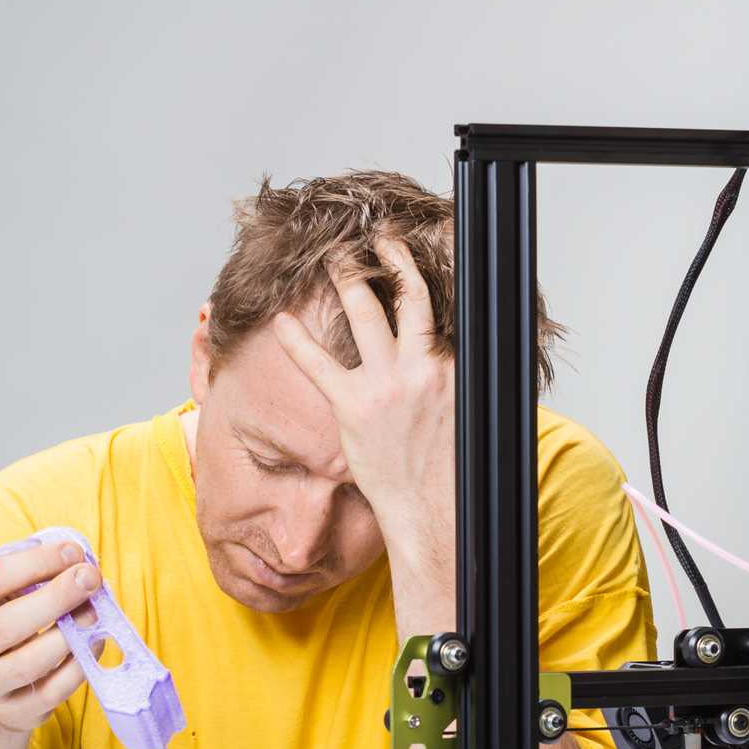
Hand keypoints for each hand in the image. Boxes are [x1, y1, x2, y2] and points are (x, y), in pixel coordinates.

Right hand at [0, 525, 99, 733]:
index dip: (35, 562)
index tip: (72, 550)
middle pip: (8, 624)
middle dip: (57, 596)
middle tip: (91, 575)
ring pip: (31, 662)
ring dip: (71, 632)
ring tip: (95, 608)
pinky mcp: (14, 714)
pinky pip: (52, 691)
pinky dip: (79, 665)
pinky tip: (94, 640)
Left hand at [272, 238, 454, 586]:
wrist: (433, 510)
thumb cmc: (452, 470)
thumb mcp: (467, 414)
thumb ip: (451, 380)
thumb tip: (446, 361)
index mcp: (452, 367)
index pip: (438, 308)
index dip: (421, 277)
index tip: (409, 257)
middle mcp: (421, 366)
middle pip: (406, 296)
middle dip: (389, 260)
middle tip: (375, 238)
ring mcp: (386, 384)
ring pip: (367, 314)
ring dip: (349, 279)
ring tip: (335, 257)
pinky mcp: (354, 406)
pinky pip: (319, 364)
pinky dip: (297, 340)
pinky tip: (280, 321)